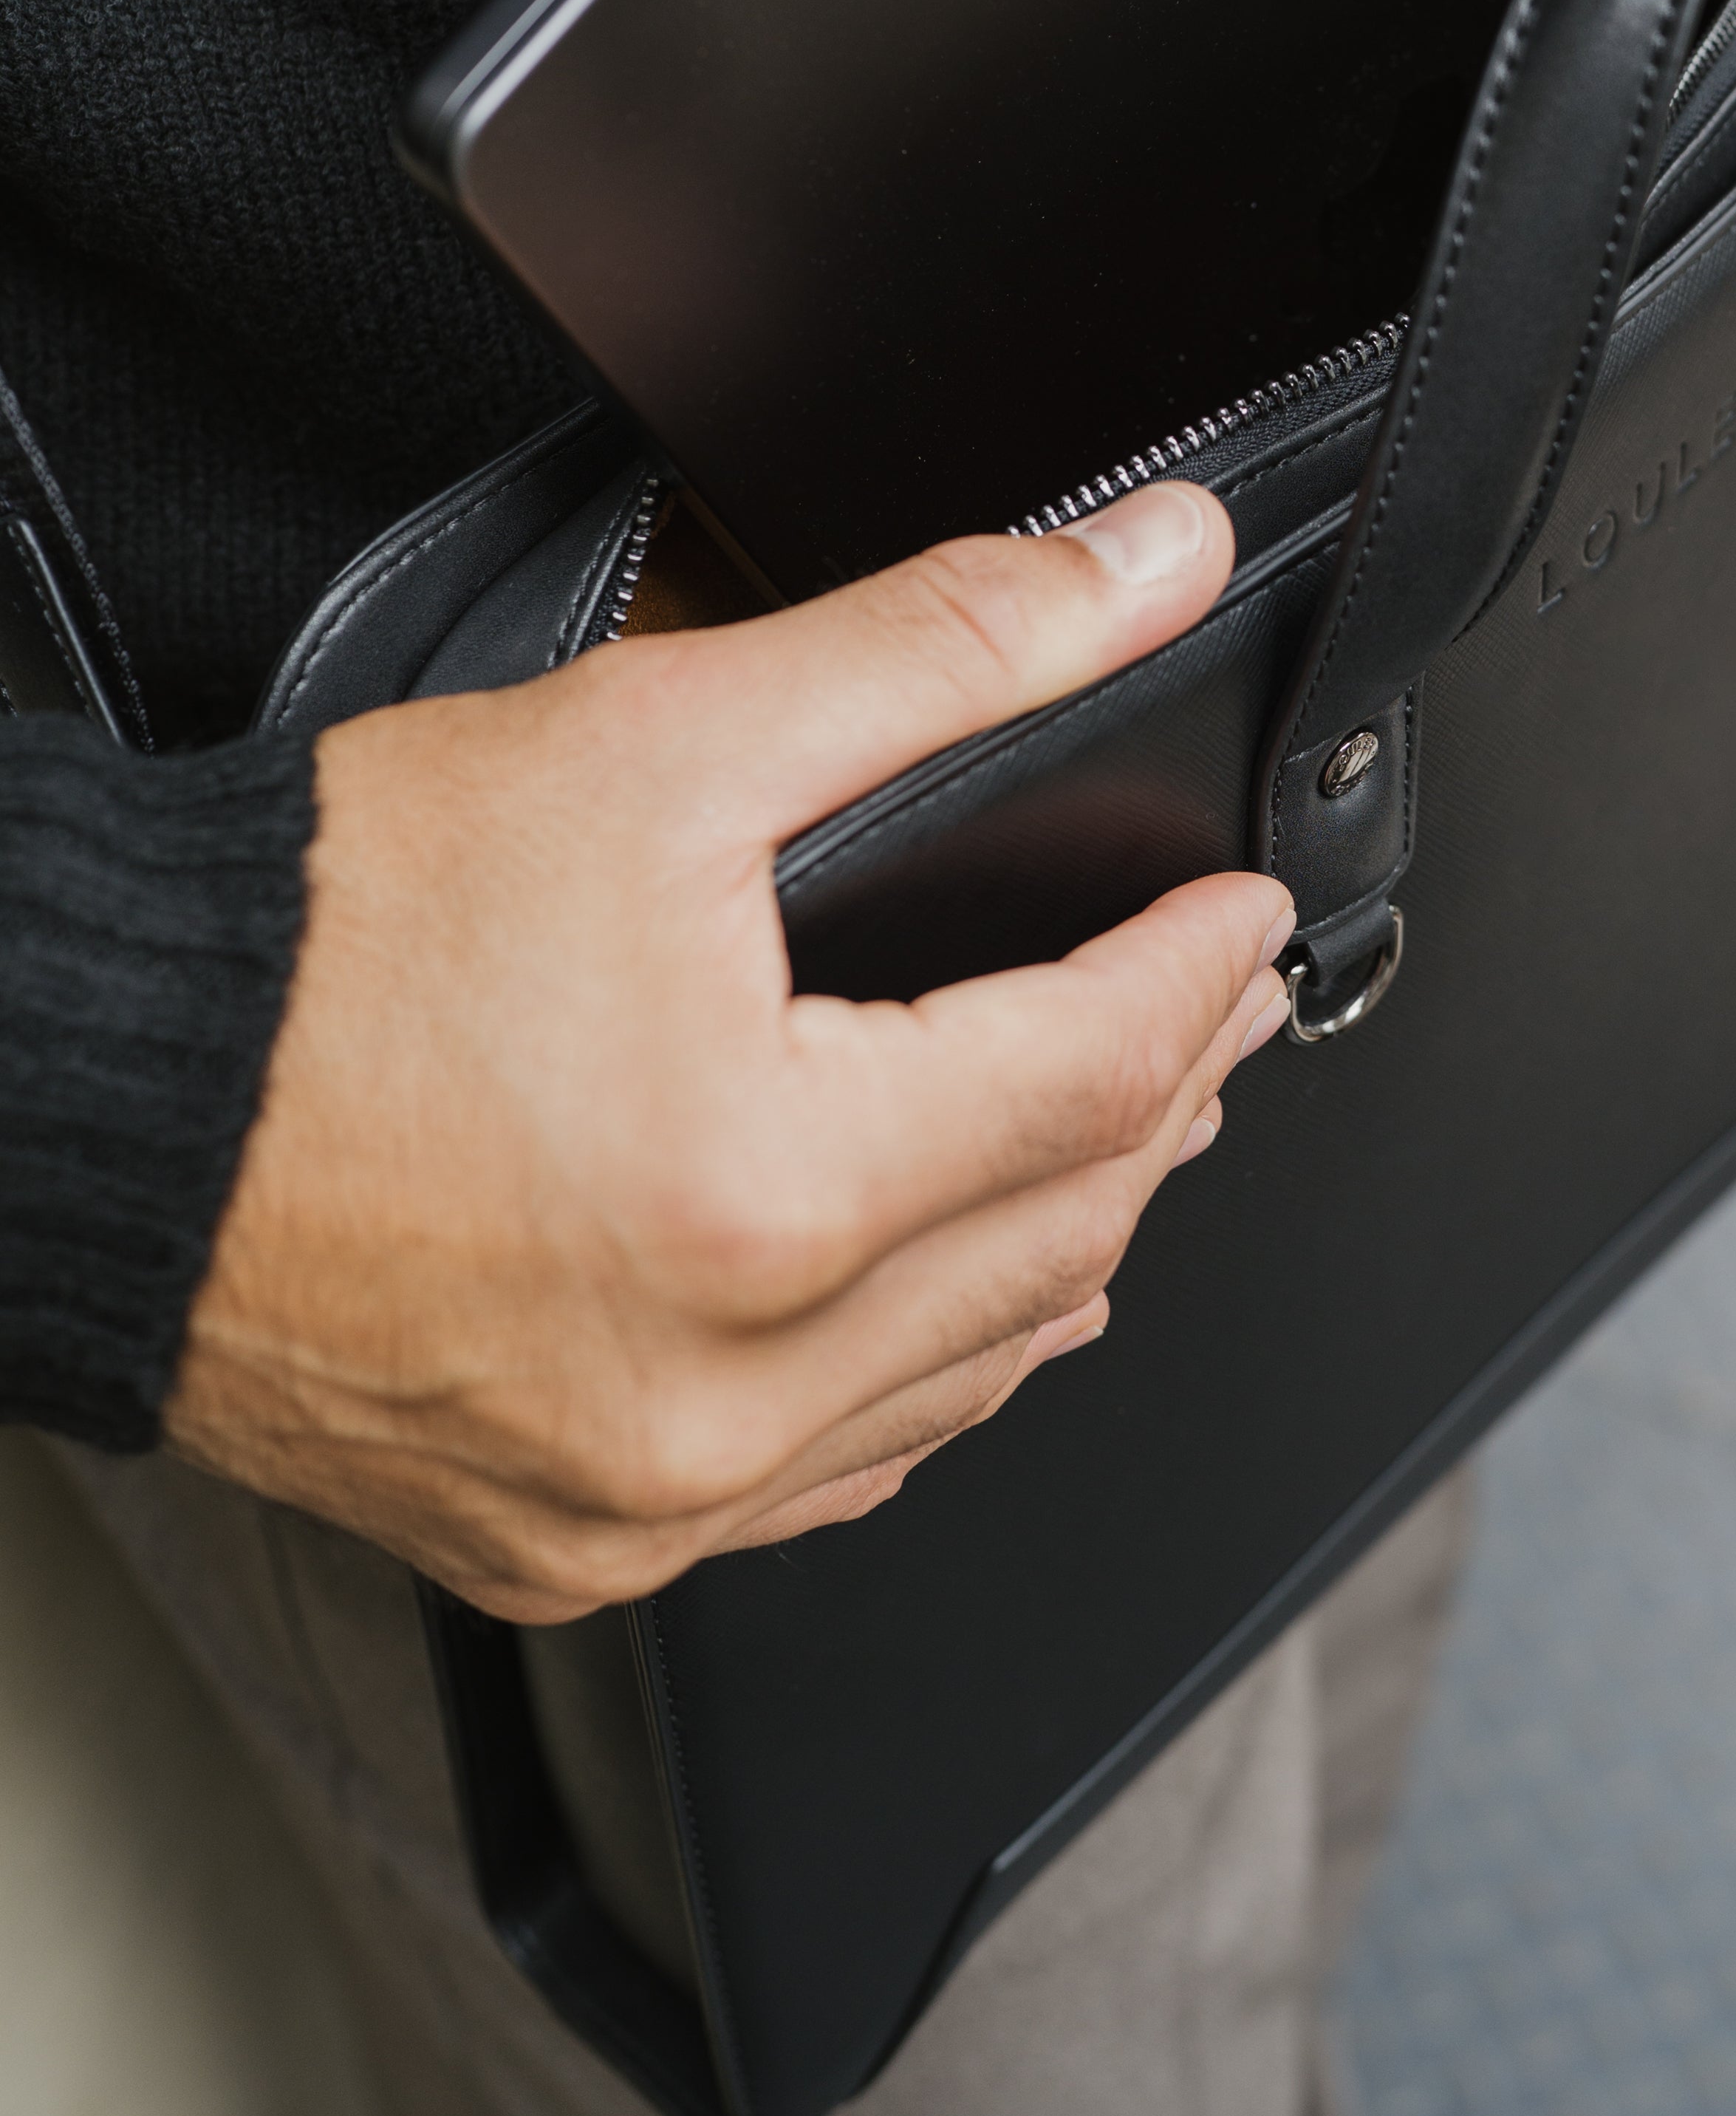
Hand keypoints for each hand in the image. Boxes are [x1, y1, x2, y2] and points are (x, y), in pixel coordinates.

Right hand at [167, 485, 1290, 1622]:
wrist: (107, 1087)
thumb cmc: (331, 938)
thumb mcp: (668, 736)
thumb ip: (946, 648)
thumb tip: (1146, 573)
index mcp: (764, 1193)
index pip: (1091, 1080)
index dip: (1197, 979)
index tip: (1242, 922)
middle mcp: (717, 1389)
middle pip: (1058, 1243)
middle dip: (1163, 1104)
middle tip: (1214, 1009)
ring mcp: (643, 1492)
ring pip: (963, 1383)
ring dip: (1065, 1246)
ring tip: (1120, 1133)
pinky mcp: (570, 1542)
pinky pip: (828, 1479)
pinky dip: (920, 1377)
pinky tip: (953, 1312)